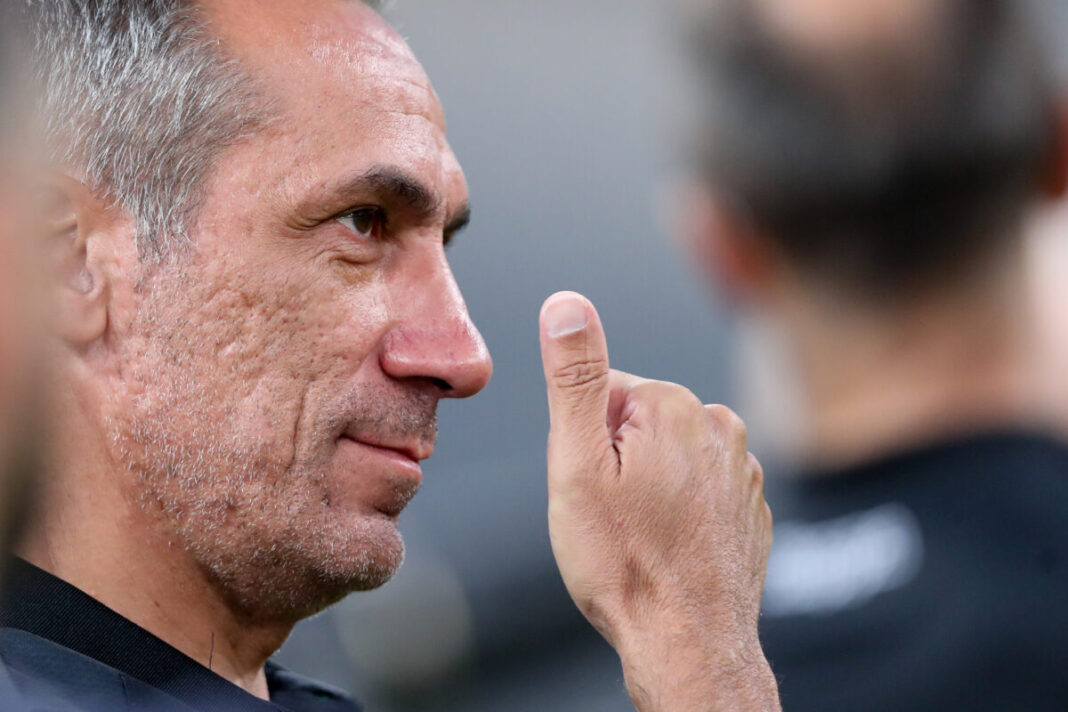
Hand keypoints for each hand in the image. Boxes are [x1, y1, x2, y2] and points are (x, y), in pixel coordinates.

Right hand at [539, 291, 778, 711]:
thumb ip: (574, 376)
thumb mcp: (577, 464)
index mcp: (674, 406)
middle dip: (614, 461)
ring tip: (639, 535)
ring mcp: (742, 469)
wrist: (687, 643)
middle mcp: (719, 427)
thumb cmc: (625, 562)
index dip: (583, 443)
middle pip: (636, 422)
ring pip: (667, 457)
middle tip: (609, 515)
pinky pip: (697, 489)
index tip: (591, 487)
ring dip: (647, 487)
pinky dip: (678, 510)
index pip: (602, 393)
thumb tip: (566, 305)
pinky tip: (667, 547)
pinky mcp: (750, 505)